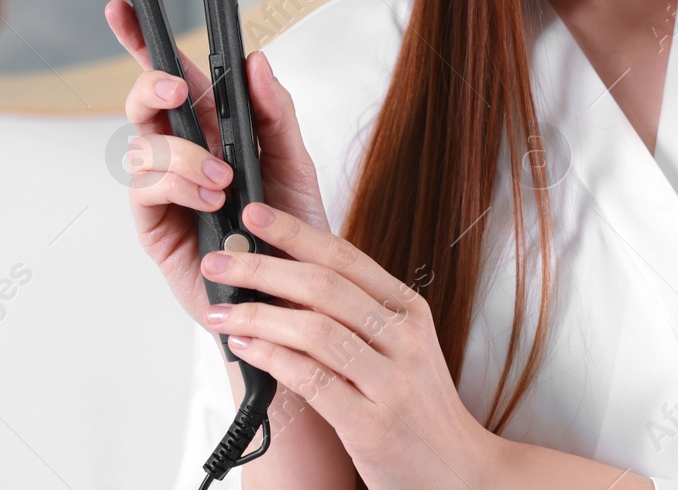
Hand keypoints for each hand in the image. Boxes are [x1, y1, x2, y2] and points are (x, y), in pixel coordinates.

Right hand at [105, 0, 330, 330]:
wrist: (291, 297)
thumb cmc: (291, 230)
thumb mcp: (295, 163)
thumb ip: (275, 113)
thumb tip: (255, 61)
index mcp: (212, 129)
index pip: (174, 77)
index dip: (143, 41)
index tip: (122, 9)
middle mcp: (180, 153)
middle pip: (144, 103)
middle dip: (151, 85)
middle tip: (175, 87)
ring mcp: (162, 188)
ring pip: (143, 146)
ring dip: (182, 154)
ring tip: (223, 178)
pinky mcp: (153, 225)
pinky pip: (145, 189)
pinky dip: (176, 184)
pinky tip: (208, 197)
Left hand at [199, 201, 504, 489]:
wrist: (458, 471)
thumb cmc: (416, 407)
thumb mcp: (399, 348)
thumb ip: (354, 314)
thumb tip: (284, 276)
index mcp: (408, 309)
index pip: (344, 256)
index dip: (294, 231)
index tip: (254, 214)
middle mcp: (404, 338)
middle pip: (323, 286)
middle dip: (261, 268)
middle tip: (219, 261)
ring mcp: (391, 382)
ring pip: (313, 330)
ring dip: (256, 316)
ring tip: (220, 311)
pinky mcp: (372, 425)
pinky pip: (311, 380)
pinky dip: (270, 358)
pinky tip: (245, 348)